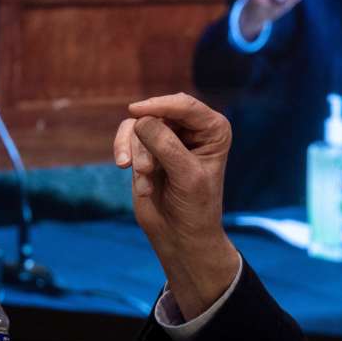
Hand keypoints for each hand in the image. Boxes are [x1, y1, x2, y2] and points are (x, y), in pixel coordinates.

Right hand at [114, 93, 239, 320]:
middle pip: (158, 113)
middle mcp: (193, 128)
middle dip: (147, 141)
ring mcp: (168, 136)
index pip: (186, 106)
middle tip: (145, 170)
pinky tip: (135, 178)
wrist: (180, 235)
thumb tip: (139, 119)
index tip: (135, 111)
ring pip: (139, 125)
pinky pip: (128, 137)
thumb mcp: (186, 175)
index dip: (160, 105)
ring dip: (137, 154)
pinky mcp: (147, 148)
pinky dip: (127, 155)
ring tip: (145, 182)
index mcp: (214, 129)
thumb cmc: (194, 206)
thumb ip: (165, 145)